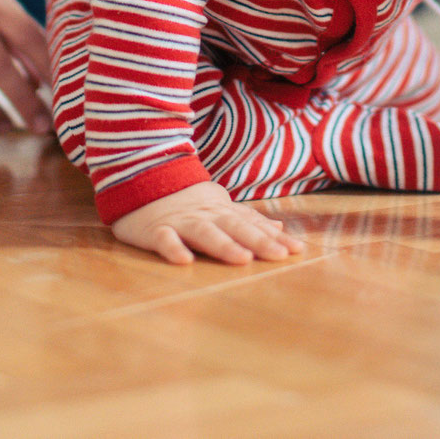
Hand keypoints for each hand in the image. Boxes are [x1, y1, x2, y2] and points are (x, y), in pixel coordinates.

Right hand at [111, 182, 306, 266]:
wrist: (142, 178)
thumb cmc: (186, 201)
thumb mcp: (220, 206)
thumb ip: (248, 218)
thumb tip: (279, 227)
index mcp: (222, 212)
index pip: (252, 224)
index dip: (274, 237)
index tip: (297, 250)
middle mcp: (206, 216)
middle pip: (235, 227)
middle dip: (258, 241)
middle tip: (280, 256)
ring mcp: (181, 222)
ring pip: (204, 233)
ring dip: (223, 245)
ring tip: (243, 259)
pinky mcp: (155, 230)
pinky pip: (164, 240)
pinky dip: (173, 249)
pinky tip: (184, 261)